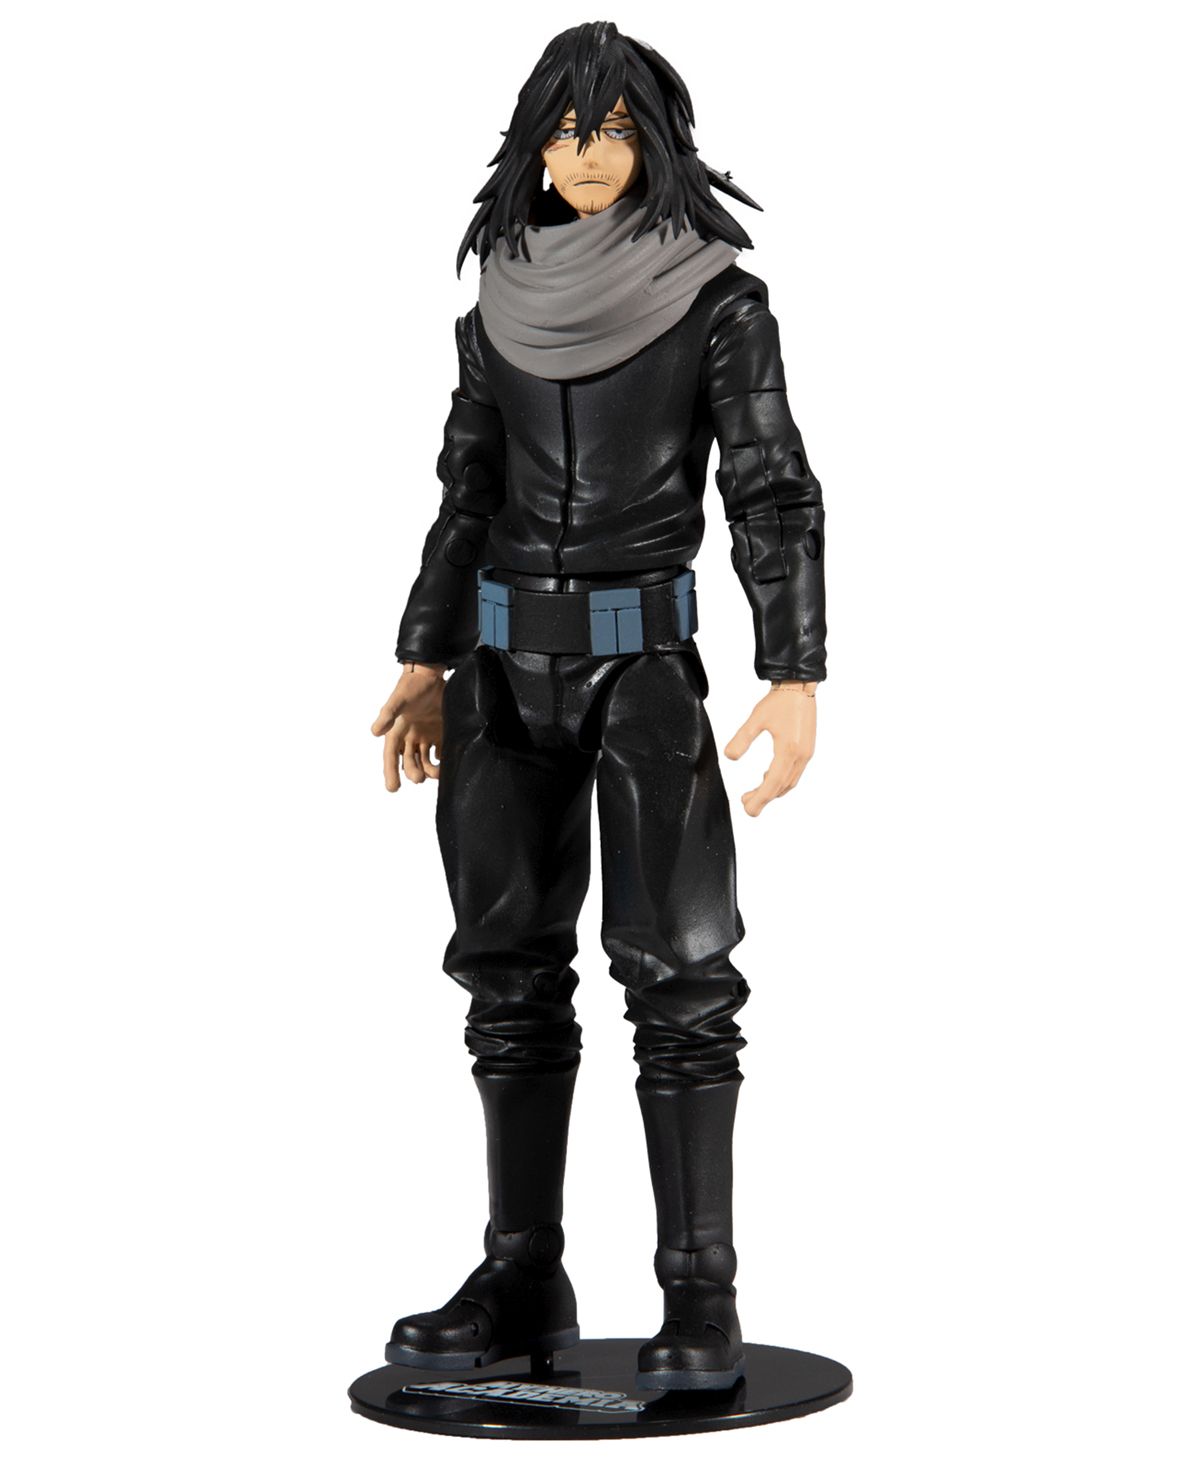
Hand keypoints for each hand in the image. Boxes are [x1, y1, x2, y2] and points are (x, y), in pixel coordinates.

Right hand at [371, 664, 445, 791]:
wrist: (432, 674)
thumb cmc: (411, 686)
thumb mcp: (398, 699)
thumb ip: (388, 714)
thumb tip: (375, 732)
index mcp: (396, 731)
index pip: (391, 756)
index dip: (390, 773)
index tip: (393, 788)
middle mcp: (410, 737)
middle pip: (408, 762)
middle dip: (413, 772)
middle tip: (419, 779)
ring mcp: (425, 736)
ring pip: (425, 760)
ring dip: (429, 770)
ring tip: (436, 774)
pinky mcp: (439, 733)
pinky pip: (440, 752)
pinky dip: (442, 760)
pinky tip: (445, 763)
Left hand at [724, 682, 816, 816]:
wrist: (800, 687)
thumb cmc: (779, 701)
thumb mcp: (756, 719)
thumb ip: (742, 738)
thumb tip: (729, 757)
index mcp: (788, 750)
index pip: (772, 783)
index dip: (760, 799)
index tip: (748, 809)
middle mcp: (800, 756)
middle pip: (780, 787)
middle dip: (763, 798)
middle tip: (746, 805)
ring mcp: (806, 754)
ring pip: (789, 782)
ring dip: (772, 791)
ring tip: (754, 794)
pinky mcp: (807, 750)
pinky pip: (794, 774)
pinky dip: (781, 781)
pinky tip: (768, 777)